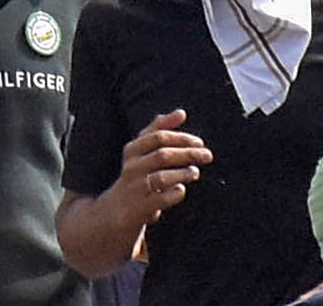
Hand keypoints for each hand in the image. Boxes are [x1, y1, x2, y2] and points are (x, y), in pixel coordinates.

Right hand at [106, 113, 208, 233]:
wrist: (115, 210)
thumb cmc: (136, 175)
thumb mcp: (141, 150)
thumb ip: (158, 130)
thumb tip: (181, 112)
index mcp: (132, 150)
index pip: (158, 136)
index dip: (181, 137)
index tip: (199, 142)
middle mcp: (132, 167)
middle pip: (162, 155)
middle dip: (188, 153)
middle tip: (207, 156)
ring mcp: (136, 187)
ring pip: (162, 177)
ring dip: (183, 174)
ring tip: (195, 172)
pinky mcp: (141, 208)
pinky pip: (162, 199)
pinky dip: (175, 193)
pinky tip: (181, 190)